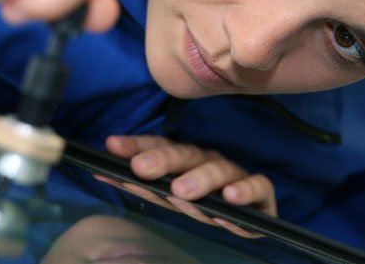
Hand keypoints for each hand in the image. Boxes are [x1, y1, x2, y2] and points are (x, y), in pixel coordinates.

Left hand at [97, 135, 276, 238]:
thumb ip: (141, 185)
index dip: (136, 145)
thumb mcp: (169, 196)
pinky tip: (230, 199)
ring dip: (200, 180)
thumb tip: (102, 173)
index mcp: (186, 160)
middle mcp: (209, 163)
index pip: (159, 146)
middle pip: (186, 155)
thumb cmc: (204, 204)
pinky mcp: (262, 194)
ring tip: (182, 192)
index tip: (111, 147)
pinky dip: (245, 192)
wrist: (251, 219)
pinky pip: (258, 187)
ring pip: (219, 171)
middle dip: (162, 161)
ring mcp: (236, 176)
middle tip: (141, 170)